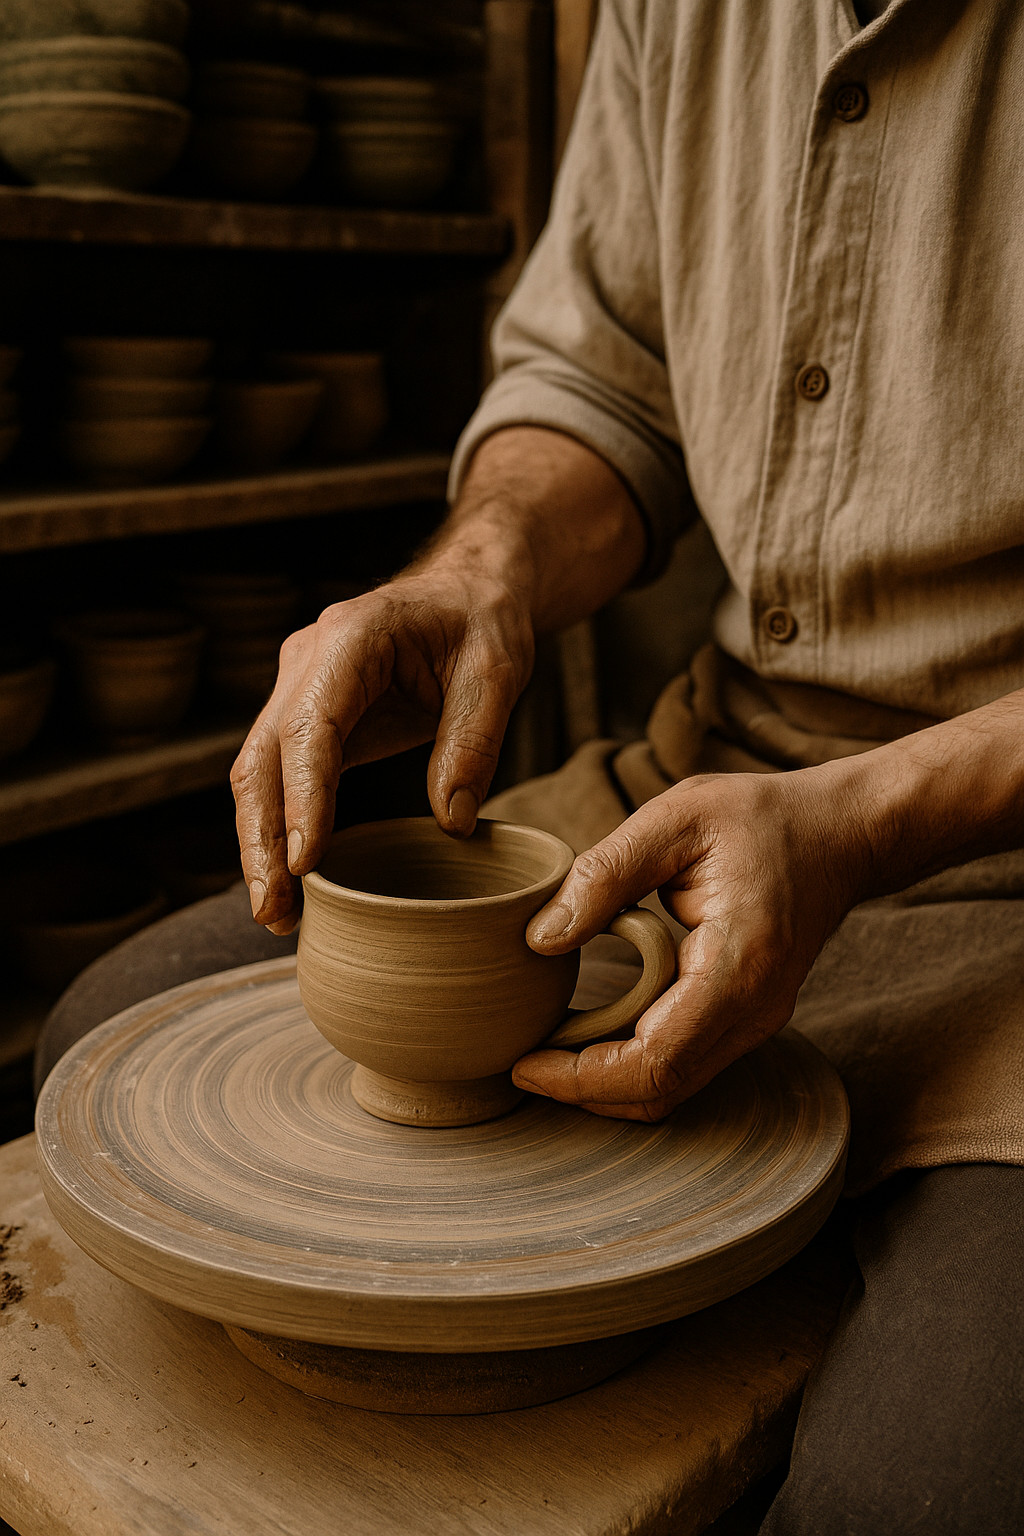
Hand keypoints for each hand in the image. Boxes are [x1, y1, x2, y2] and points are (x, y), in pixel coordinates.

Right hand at [230, 563, 532, 933]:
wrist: (467, 590)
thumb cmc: (483, 622)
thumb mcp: (499, 672)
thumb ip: (475, 741)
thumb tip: (453, 824)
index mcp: (352, 638)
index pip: (311, 726)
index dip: (303, 797)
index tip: (304, 861)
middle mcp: (307, 660)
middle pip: (262, 757)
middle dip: (261, 839)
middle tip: (273, 911)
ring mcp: (298, 687)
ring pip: (258, 772)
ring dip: (260, 844)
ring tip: (275, 914)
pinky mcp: (307, 716)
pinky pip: (280, 777)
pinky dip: (279, 828)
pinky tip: (290, 881)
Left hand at [514, 766, 871, 1118]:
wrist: (839, 833)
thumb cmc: (761, 818)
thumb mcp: (675, 819)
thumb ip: (605, 875)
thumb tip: (541, 940)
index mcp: (737, 967)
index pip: (655, 1060)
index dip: (583, 1078)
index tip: (524, 1065)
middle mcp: (753, 1012)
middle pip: (661, 1091)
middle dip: (584, 1092)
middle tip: (520, 1064)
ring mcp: (755, 1022)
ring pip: (672, 1089)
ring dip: (605, 1085)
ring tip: (544, 1053)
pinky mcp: (746, 1018)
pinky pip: (683, 1064)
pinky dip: (630, 1065)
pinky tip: (587, 1036)